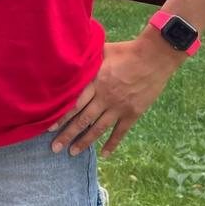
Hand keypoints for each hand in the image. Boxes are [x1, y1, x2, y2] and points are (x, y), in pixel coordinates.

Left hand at [48, 34, 183, 157]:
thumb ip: (88, 58)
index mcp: (95, 83)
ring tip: (72, 152)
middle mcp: (105, 98)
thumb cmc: (127, 51)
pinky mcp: (133, 113)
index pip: (74, 104)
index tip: (49, 128)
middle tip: (54, 148)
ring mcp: (119, 107)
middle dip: (67, 134)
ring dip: (84, 141)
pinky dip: (112, 144)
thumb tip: (73, 53)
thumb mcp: (102, 50)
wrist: (154, 57)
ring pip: (98, 128)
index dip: (61, 117)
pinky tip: (104, 154)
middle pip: (82, 120)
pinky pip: (120, 132)